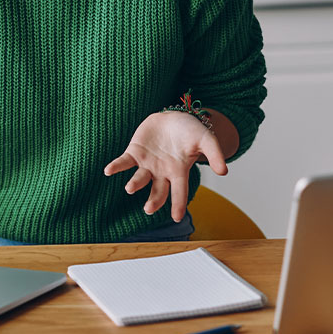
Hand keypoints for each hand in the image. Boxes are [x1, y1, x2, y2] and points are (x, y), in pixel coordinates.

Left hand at [103, 111, 227, 222]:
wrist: (173, 116)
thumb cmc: (190, 130)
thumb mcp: (206, 139)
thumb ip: (215, 153)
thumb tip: (224, 171)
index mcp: (179, 171)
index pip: (180, 192)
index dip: (178, 204)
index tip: (177, 217)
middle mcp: (162, 172)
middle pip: (157, 191)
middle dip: (154, 201)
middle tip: (149, 209)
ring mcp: (147, 163)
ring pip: (140, 178)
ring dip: (135, 184)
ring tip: (130, 188)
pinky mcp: (135, 152)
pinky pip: (124, 162)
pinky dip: (116, 166)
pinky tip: (108, 170)